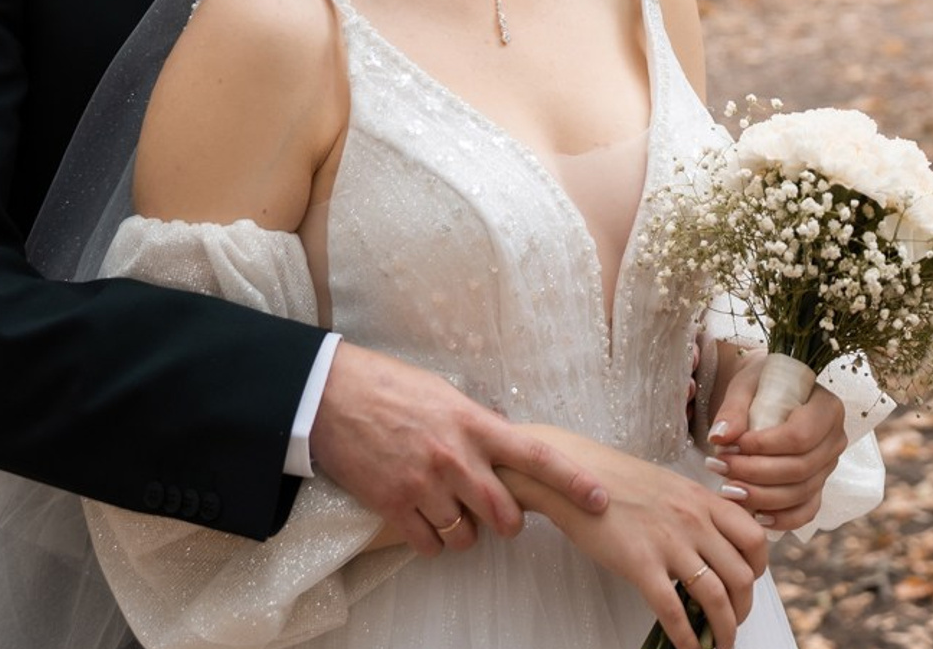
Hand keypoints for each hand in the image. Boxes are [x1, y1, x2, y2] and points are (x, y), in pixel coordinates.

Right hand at [310, 344, 608, 556]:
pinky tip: (421, 518)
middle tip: (493, 512)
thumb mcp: (444, 395)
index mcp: (473, 422)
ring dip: (464, 532)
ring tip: (447, 507)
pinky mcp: (395, 505)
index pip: (535, 456)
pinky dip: (432, 541)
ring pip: (468, 537)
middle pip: (506, 516)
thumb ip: (476, 424)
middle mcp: (455, 456)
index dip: (572, 481)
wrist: (332, 393)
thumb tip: (502, 444)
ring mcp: (425, 484)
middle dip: (506, 522)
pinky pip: (432, 546)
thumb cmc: (389, 386)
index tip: (600, 499)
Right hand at [500, 427, 766, 648]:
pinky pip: (675, 611)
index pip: (755, 538)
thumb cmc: (614, 479)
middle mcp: (693, 519)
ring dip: (724, 630)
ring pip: (717, 598)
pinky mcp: (641, 563)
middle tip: (732, 621)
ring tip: (718, 644)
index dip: (759, 570)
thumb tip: (712, 540)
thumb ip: (694, 509)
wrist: (570, 471)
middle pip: (742, 576)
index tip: (749, 585)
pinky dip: (688, 638)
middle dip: (744, 609)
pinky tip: (688, 648)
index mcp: (701, 499)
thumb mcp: (667, 484)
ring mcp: (668, 542)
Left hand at [703, 353, 849, 532]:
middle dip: (756, 473)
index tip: (731, 445)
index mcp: (827, 407)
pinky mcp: (819, 486)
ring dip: (761, 496)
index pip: (800, 436)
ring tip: (726, 489)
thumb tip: (719, 438)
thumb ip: (733, 410)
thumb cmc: (759, 384)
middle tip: (719, 467)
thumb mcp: (745, 386)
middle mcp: (834, 439)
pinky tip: (754, 514)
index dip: (764, 446)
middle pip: (800, 468)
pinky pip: (806, 511)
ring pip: (800, 493)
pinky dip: (781, 518)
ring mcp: (829, 466)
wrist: (770, 392)